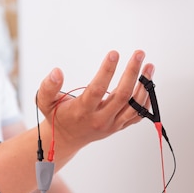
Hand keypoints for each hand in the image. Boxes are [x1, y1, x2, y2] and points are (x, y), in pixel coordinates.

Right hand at [35, 50, 153, 154]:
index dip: (106, 71)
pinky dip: (146, 101)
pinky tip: (148, 84)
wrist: (66, 139)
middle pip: (121, 96)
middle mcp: (100, 119)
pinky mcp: (119, 126)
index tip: (114, 53)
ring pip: (134, 106)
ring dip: (144, 85)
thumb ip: (48, 87)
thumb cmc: (57, 116)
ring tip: (149, 66)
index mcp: (82, 111)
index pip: (97, 90)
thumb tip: (57, 71)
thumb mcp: (45, 102)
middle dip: (132, 73)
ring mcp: (112, 124)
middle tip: (139, 54)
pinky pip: (138, 115)